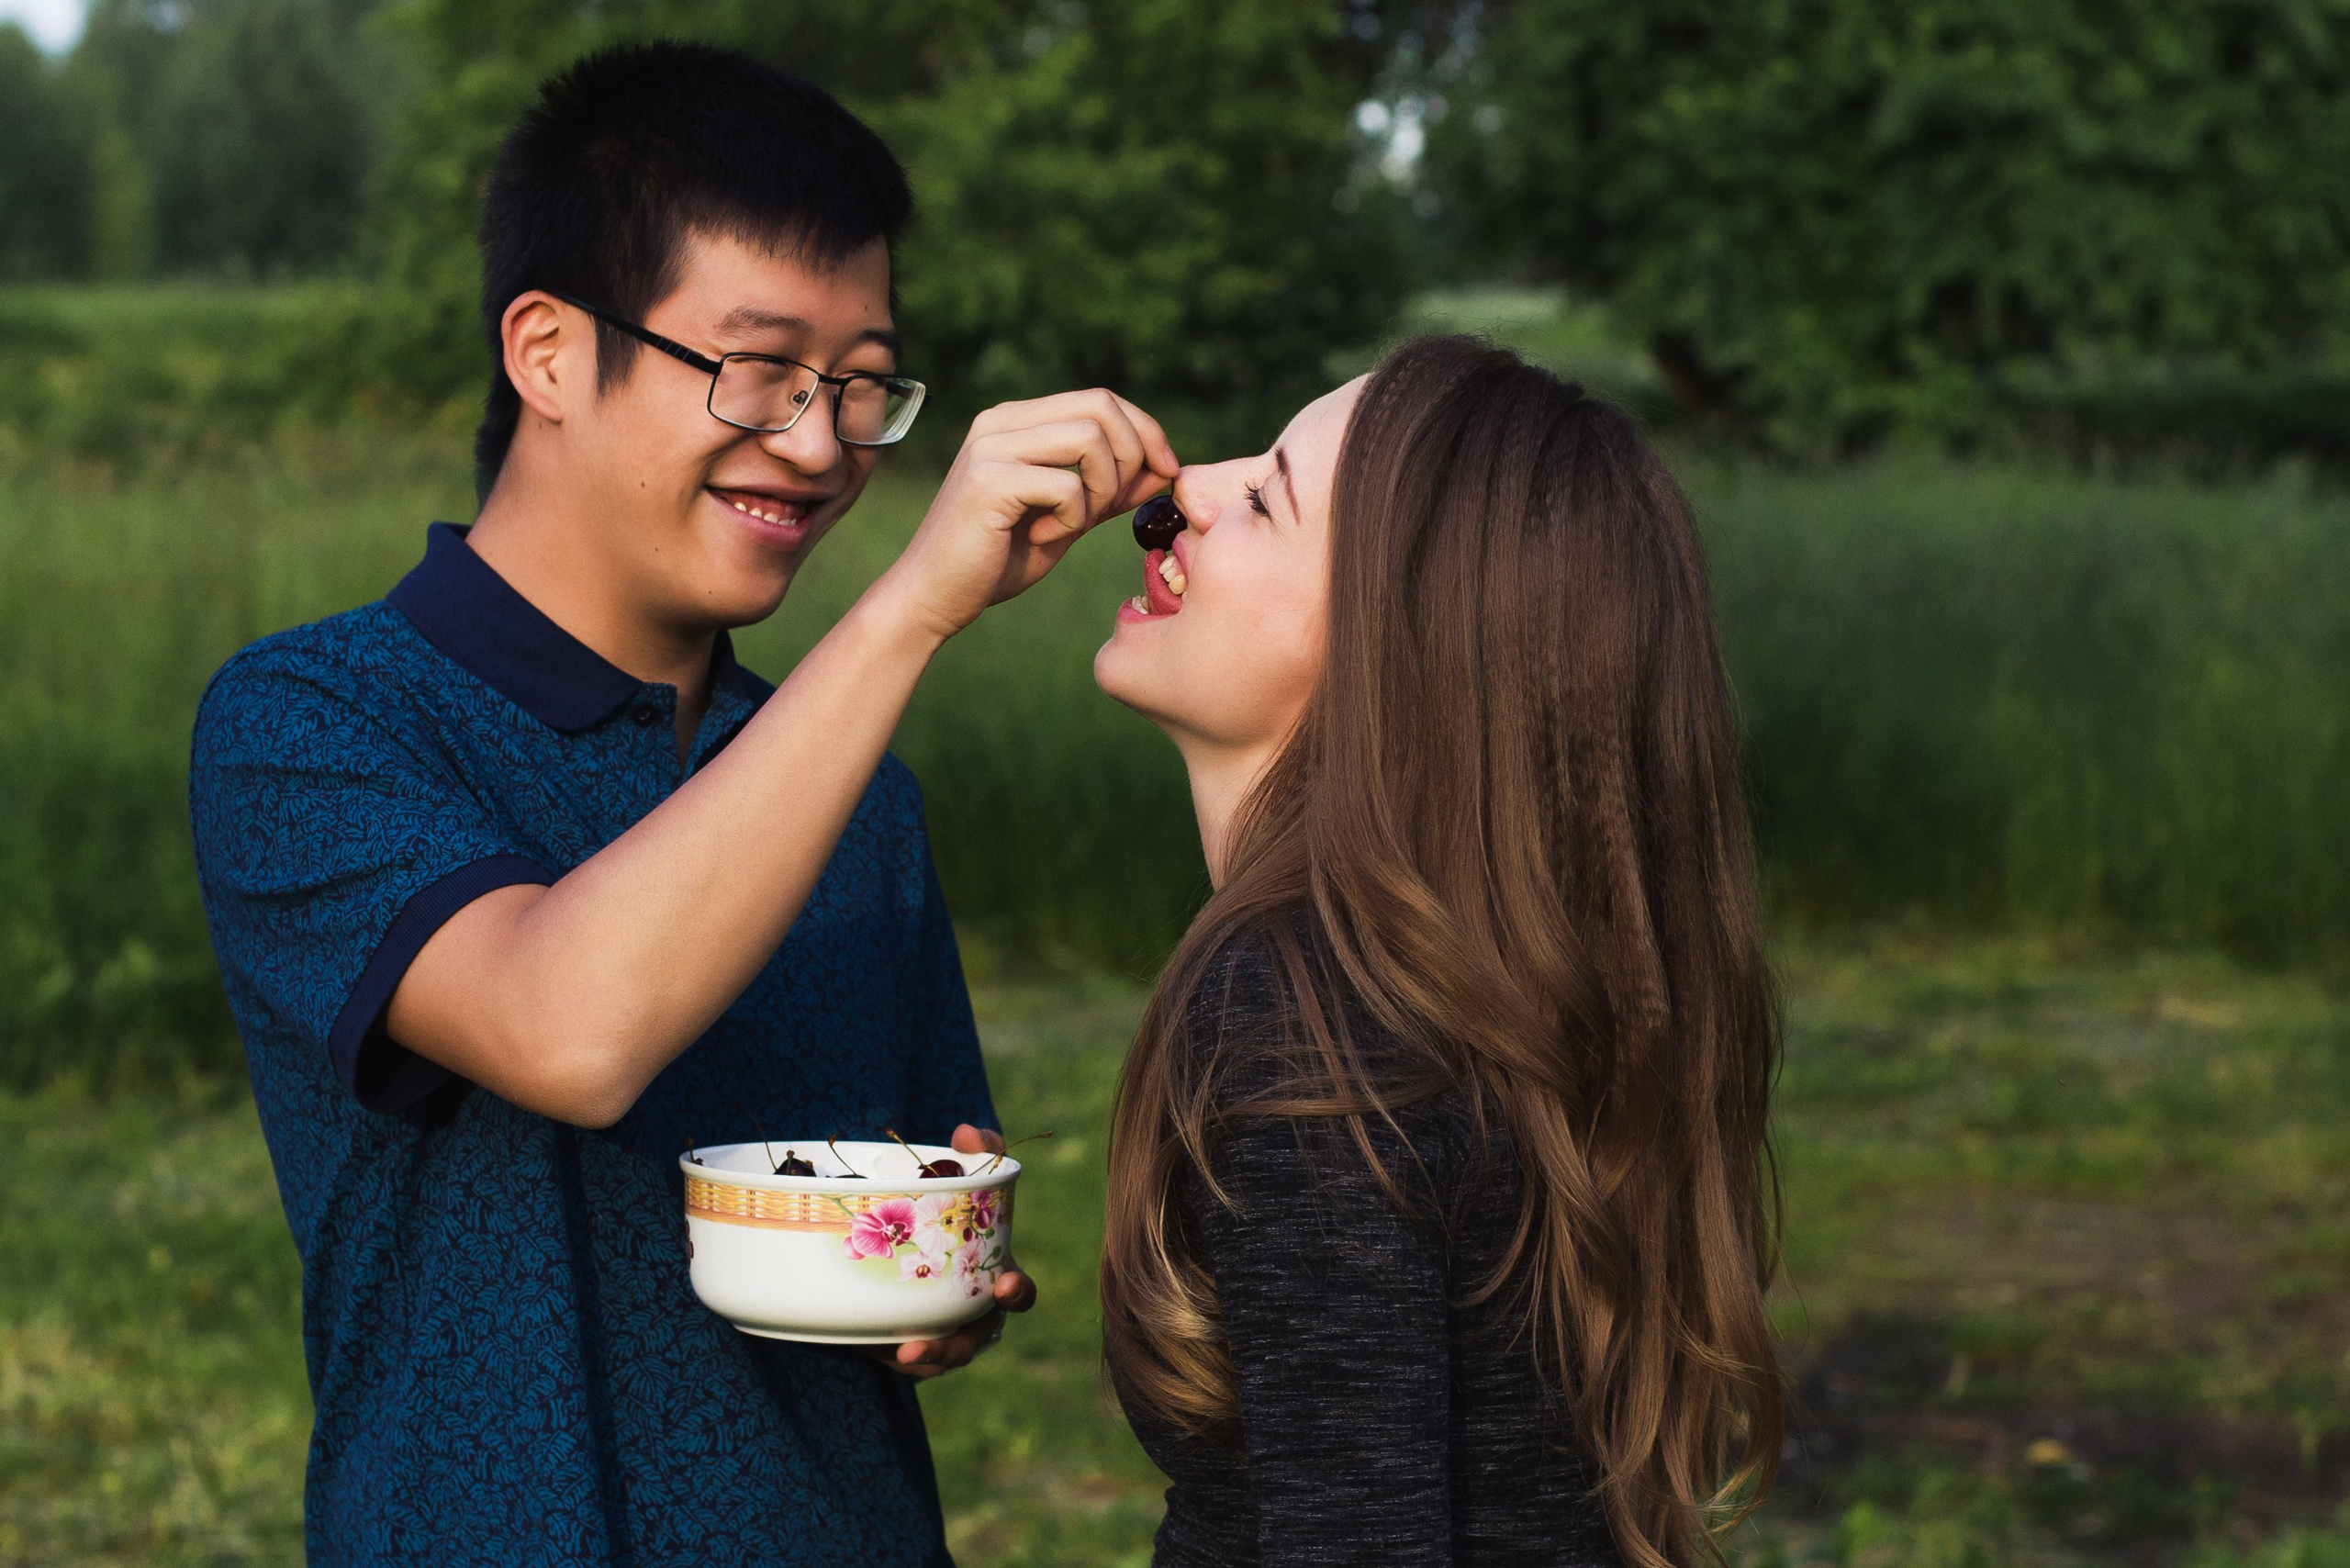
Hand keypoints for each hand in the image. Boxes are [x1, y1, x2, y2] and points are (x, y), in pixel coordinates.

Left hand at [862, 1123, 1036, 1380]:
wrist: (892, 1240)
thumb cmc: (943, 1209)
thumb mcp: (959, 1174)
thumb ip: (975, 1150)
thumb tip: (966, 1132)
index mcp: (994, 1275)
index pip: (1018, 1293)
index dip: (1017, 1292)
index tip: (1006, 1285)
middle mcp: (973, 1312)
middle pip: (975, 1338)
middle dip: (959, 1342)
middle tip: (926, 1341)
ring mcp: (942, 1332)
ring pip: (941, 1356)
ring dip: (927, 1356)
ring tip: (904, 1351)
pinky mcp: (908, 1346)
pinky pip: (908, 1361)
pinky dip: (895, 1355)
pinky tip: (881, 1346)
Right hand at [877, 390, 1176, 641]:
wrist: (933, 597)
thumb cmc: (997, 561)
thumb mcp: (1068, 519)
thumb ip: (1109, 490)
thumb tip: (1163, 468)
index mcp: (1017, 421)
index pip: (1100, 399)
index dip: (1145, 431)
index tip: (1165, 472)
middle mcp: (1001, 422)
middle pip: (1101, 405)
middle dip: (1133, 454)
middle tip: (1118, 503)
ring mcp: (992, 447)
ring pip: (1089, 438)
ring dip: (1103, 488)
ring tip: (1074, 524)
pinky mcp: (989, 480)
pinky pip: (1067, 485)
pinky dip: (1072, 518)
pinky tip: (1043, 538)